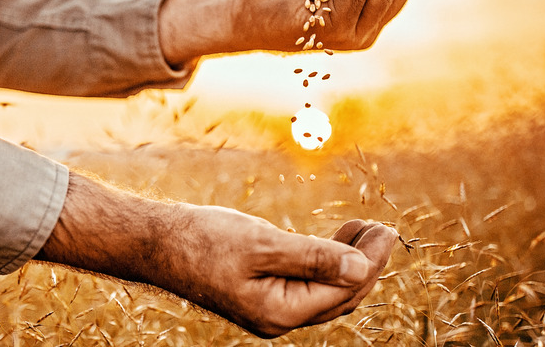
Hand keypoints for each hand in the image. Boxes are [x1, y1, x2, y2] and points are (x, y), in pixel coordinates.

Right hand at [153, 205, 397, 337]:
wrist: (157, 242)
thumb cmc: (203, 240)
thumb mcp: (263, 244)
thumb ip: (314, 257)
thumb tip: (361, 267)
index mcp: (279, 312)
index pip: (342, 290)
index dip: (370, 261)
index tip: (388, 230)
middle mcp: (277, 316)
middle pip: (338, 295)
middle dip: (365, 262)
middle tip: (382, 228)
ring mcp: (269, 305)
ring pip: (324, 288)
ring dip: (347, 259)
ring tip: (363, 228)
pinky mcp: (262, 290)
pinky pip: (306, 280)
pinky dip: (325, 259)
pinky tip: (333, 239)